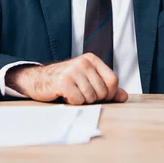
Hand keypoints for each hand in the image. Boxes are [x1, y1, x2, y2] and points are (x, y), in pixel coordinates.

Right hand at [5, 53, 127, 104]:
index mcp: (92, 59)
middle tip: (81, 94)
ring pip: (91, 98)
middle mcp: (83, 62)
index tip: (98, 95)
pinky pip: (78, 101)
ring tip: (73, 94)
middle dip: (94, 99)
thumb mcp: (88, 81)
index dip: (109, 93)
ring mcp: (73, 70)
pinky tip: (65, 96)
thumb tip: (124, 96)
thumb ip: (107, 88)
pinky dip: (73, 103)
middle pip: (103, 91)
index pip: (113, 80)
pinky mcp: (63, 81)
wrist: (39, 80)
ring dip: (82, 101)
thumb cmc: (66, 81)